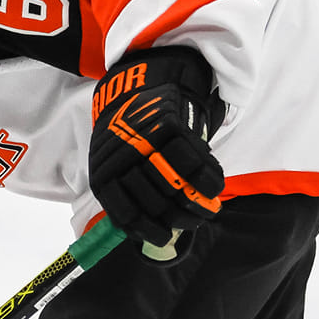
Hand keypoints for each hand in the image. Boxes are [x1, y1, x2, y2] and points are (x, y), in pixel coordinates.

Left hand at [86, 50, 224, 252]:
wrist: (141, 82)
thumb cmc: (130, 132)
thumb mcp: (115, 163)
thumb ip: (127, 195)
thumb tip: (151, 235)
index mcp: (104, 175)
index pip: (127, 216)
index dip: (150, 231)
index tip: (167, 236)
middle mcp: (121, 161)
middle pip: (155, 204)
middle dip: (179, 218)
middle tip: (194, 220)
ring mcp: (144, 143)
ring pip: (175, 188)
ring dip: (195, 204)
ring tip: (207, 207)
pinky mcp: (168, 127)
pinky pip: (194, 162)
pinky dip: (208, 179)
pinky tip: (215, 188)